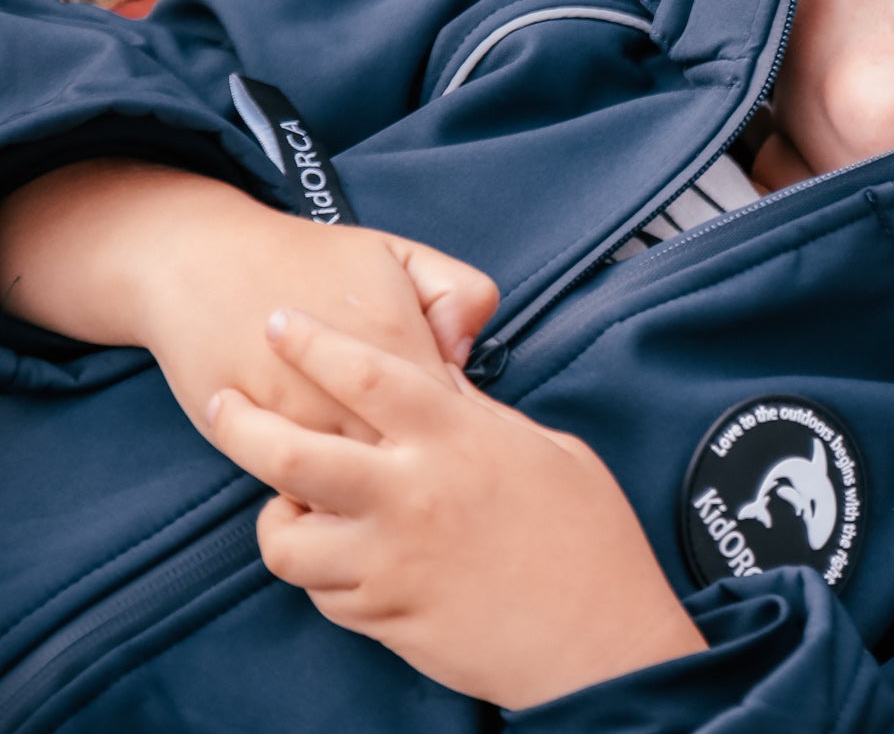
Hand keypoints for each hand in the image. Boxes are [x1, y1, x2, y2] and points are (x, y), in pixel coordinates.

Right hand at [0, 160, 498, 443]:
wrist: (200, 261)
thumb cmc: (310, 259)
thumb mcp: (402, 253)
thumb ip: (460, 293)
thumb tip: (464, 357)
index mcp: (398, 342)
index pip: (458, 413)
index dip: (464, 427)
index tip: (456, 426)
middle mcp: (349, 392)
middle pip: (409, 461)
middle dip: (422, 467)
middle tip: (422, 459)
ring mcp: (297, 422)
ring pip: (354, 488)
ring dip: (370, 489)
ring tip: (379, 472)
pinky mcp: (249, 444)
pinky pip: (299, 490)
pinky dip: (320, 491)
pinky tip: (331, 472)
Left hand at [209, 308, 705, 709]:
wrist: (597, 642)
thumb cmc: (591, 544)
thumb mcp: (551, 451)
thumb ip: (484, 418)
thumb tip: (444, 386)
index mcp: (458, 439)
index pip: (365, 372)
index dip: (313, 342)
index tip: (280, 322)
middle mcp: (412, 494)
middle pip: (289, 452)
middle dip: (241, 424)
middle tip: (225, 406)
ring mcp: (390, 560)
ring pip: (284, 538)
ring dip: (277, 520)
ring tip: (293, 509)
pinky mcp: (383, 615)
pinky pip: (321, 591)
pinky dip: (322, 574)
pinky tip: (347, 561)